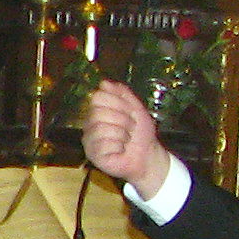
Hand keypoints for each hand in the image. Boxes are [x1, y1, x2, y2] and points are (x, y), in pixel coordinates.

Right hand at [79, 79, 173, 196]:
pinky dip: (118, 147)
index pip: (98, 96)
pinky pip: (103, 145)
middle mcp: (90, 124)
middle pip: (98, 112)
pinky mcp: (92, 155)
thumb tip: (103, 82)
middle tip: (131, 128)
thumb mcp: (136, 108)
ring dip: (122, 134)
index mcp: (99, 110)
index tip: (131, 112)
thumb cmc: (140, 134)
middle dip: (122, 120)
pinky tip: (120, 151)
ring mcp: (90, 140)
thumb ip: (122, 93)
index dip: (118, 103)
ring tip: (126, 140)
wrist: (148, 156)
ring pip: (101, 129)